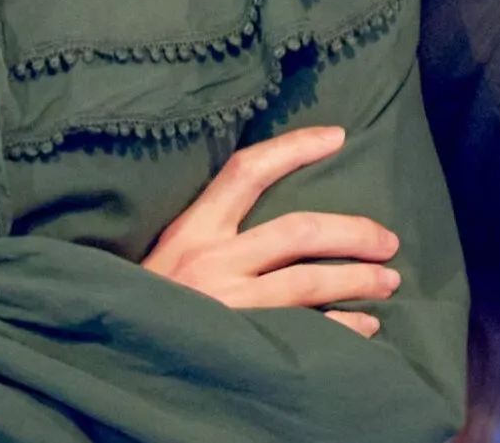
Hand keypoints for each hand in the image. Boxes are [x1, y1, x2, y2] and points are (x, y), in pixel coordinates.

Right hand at [140, 126, 400, 336]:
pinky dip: (344, 328)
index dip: (294, 148)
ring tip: (389, 282)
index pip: (246, 171)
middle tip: (389, 240)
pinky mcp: (244, 348)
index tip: (338, 136)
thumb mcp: (166, 260)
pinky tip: (365, 328)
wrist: (110, 364)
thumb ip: (211, 238)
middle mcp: (211, 264)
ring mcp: (229, 308)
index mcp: (191, 232)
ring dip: (359, 280)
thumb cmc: (142, 309)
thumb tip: (275, 223)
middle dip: (353, 232)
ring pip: (310, 282)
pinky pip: (309, 333)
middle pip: (299, 231)